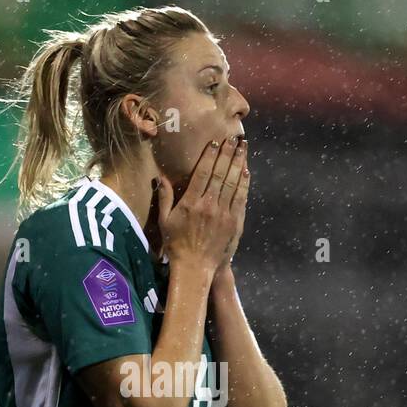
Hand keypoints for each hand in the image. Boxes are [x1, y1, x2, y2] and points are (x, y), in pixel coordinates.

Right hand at [156, 136, 248, 286]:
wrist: (195, 268)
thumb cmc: (176, 245)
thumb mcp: (164, 221)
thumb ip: (164, 198)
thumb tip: (160, 178)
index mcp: (191, 203)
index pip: (202, 173)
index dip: (210, 156)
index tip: (216, 142)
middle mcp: (209, 205)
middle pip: (220, 173)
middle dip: (228, 154)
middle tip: (234, 138)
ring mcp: (223, 214)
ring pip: (233, 183)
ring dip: (239, 163)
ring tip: (243, 148)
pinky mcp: (234, 222)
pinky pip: (240, 198)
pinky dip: (243, 183)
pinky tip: (246, 171)